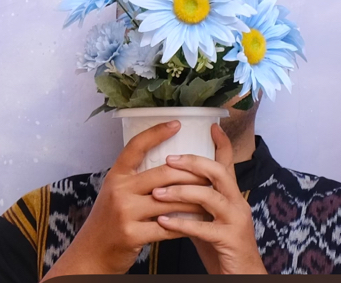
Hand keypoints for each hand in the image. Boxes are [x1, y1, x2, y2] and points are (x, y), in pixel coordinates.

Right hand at [42, 121, 207, 277]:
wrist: (90, 257)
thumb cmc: (110, 220)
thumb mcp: (117, 192)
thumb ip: (138, 177)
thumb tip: (171, 158)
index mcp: (116, 175)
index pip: (136, 146)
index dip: (156, 132)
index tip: (177, 123)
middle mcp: (119, 190)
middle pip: (164, 173)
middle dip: (192, 173)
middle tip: (211, 173)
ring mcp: (124, 213)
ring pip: (171, 199)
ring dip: (195, 199)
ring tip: (211, 195)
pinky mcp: (131, 235)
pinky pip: (167, 226)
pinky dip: (186, 223)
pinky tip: (198, 221)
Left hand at [153, 124, 266, 274]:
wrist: (241, 276)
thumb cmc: (222, 249)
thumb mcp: (210, 220)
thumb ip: (198, 205)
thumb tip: (174, 190)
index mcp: (233, 196)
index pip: (229, 163)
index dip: (221, 144)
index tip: (211, 126)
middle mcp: (238, 202)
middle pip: (219, 173)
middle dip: (194, 163)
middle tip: (170, 159)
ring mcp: (236, 220)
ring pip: (210, 197)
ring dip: (182, 192)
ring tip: (158, 193)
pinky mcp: (229, 240)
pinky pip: (204, 228)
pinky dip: (182, 223)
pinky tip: (164, 221)